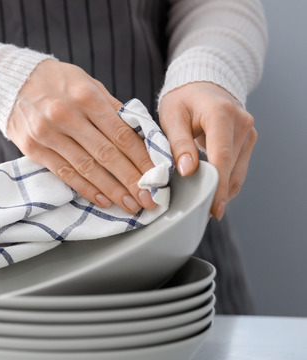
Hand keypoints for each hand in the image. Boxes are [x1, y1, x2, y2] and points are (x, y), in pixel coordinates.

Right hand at [7, 59, 156, 213]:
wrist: (11, 80)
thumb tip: (140, 136)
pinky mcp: (33, 148)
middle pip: (106, 154)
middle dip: (131, 180)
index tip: (156, 175)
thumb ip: (112, 108)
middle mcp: (67, 116)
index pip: (120, 134)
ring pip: (86, 168)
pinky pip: (64, 173)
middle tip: (148, 199)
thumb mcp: (87, 83)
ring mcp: (47, 134)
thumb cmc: (56, 82)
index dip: (141, 158)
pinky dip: (85, 188)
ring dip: (111, 190)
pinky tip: (102, 199)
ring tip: (130, 204)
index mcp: (86, 97)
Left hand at [159, 82, 256, 218]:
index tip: (211, 206)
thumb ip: (178, 144)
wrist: (202, 85)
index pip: (222, 156)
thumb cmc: (183, 99)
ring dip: (222, 190)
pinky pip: (237, 168)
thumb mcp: (172, 117)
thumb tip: (187, 171)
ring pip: (238, 171)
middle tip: (200, 213)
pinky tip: (210, 192)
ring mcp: (248, 133)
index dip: (217, 184)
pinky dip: (225, 182)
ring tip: (202, 206)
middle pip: (232, 167)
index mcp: (221, 115)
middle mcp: (242, 123)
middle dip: (217, 192)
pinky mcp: (247, 141)